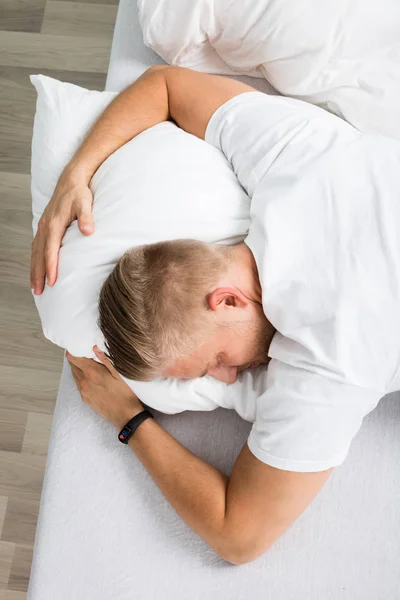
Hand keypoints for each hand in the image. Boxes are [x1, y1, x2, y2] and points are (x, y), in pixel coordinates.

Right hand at [31, 169, 94, 294]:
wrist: (71, 180)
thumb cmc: (79, 193)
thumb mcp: (85, 203)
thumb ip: (87, 217)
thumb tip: (89, 231)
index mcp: (54, 224)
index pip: (51, 250)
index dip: (51, 267)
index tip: (52, 282)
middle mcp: (45, 226)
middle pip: (39, 255)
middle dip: (38, 274)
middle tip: (38, 291)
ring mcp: (43, 226)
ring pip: (35, 252)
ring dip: (34, 270)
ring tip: (34, 287)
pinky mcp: (44, 226)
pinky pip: (36, 247)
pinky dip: (35, 260)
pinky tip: (36, 269)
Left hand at [66, 345, 143, 430]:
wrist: (125, 415)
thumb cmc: (125, 393)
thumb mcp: (119, 373)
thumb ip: (105, 359)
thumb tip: (94, 347)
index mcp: (91, 372)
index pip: (73, 357)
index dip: (74, 350)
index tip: (79, 346)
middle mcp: (83, 382)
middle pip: (72, 365)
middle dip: (77, 358)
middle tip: (86, 353)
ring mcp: (83, 391)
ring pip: (75, 375)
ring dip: (79, 368)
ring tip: (91, 365)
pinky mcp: (85, 399)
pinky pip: (79, 385)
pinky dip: (83, 378)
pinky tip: (93, 378)